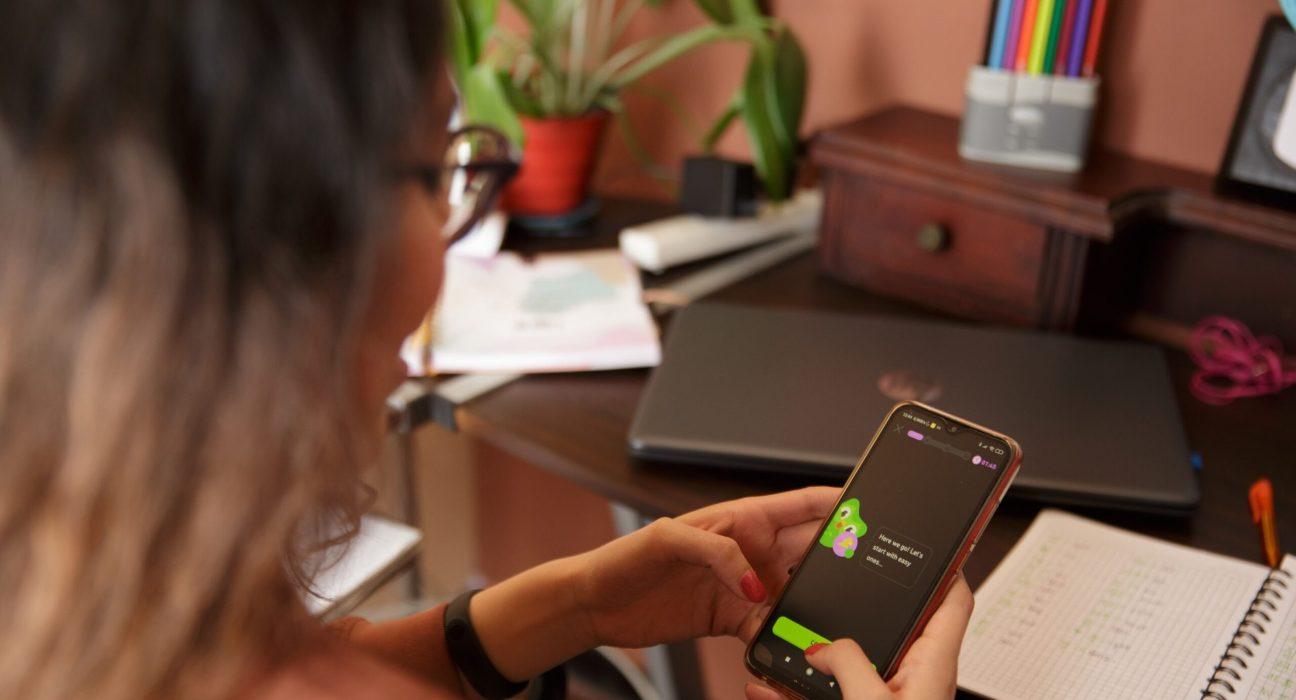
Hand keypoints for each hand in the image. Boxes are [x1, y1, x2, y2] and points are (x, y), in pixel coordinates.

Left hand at [572, 486, 837, 648]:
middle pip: (810, 551)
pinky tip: (787, 648)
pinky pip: (770, 629)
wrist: (596, 604)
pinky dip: (781, 640)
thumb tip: (757, 583)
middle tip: (862, 577)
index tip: (873, 511)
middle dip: (838, 560)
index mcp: (741, 517)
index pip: (803, 505)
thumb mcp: (667, 539)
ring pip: (796, 593)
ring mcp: (744, 586)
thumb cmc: (625, 558)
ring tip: (827, 617)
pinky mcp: (733, 619)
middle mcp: (750, 550)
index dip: (840, 504)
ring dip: (811, 606)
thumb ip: (717, 552)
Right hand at [745, 575, 974, 699]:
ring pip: (848, 664)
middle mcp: (914, 682)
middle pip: (892, 626)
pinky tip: (765, 688)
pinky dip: (796, 691)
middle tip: (831, 580)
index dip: (947, 565)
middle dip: (858, 606)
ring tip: (783, 636)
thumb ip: (850, 664)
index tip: (931, 537)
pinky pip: (825, 697)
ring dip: (815, 651)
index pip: (954, 601)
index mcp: (933, 667)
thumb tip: (825, 646)